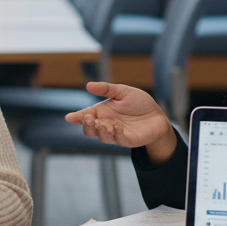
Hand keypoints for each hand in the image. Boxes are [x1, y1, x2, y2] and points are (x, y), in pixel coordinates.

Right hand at [63, 82, 179, 163]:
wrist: (157, 115)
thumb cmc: (139, 103)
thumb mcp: (122, 91)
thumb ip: (106, 89)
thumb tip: (88, 85)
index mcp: (102, 112)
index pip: (85, 116)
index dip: (76, 118)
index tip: (69, 117)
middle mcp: (106, 124)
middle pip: (89, 130)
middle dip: (86, 125)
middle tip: (87, 117)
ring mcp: (116, 133)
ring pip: (101, 137)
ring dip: (99, 131)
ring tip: (100, 123)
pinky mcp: (127, 140)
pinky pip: (118, 139)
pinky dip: (115, 133)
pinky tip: (116, 125)